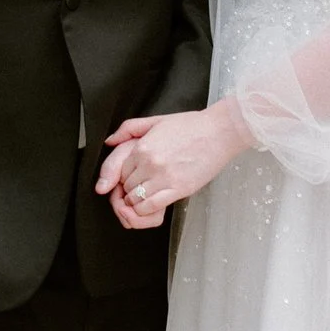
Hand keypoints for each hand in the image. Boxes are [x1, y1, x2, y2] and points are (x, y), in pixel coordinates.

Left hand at [94, 99, 252, 227]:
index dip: (124, 177)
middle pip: (126, 187)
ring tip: (147, 195)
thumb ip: (129, 128)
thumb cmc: (191, 126)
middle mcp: (150, 163)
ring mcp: (164, 177)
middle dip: (130, 190)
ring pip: (136, 200)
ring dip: (137, 201)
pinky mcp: (178, 189)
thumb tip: (110, 141)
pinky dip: (146, 209)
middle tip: (140, 187)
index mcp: (143, 147)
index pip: (120, 171)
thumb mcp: (157, 121)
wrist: (219, 132)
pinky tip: (153, 202)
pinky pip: (151, 207)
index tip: (133, 177)